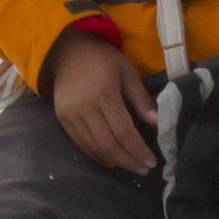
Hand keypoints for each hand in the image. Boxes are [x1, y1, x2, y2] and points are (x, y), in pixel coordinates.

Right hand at [47, 32, 157, 174]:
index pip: (123, 131)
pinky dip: (97, 155)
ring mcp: (70, 115)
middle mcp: (84, 107)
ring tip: (130, 165)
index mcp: (104, 93)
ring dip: (113, 161)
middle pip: (108, 144)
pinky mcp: (62, 119)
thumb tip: (157, 123)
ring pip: (93, 147)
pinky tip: (111, 158)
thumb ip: (141, 99)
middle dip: (128, 160)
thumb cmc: (102, 59)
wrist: (67, 50)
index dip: (138, 150)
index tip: (151, 161)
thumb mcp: (127, 72)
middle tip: (143, 168)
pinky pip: (80, 144)